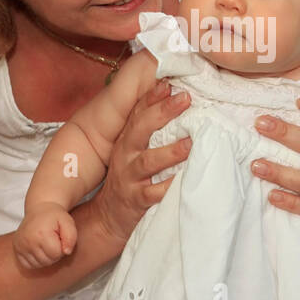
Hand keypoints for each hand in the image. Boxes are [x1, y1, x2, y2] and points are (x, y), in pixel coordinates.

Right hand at [15, 203, 77, 268]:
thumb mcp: (68, 222)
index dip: (62, 248)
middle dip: (54, 254)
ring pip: (38, 265)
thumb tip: (66, 252)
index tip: (60, 237)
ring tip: (47, 244)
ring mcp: (20, 245)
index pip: (56, 254)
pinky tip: (39, 249)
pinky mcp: (16, 249)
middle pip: (47, 261)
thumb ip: (71, 237)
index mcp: (41, 234)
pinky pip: (28, 265)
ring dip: (46, 257)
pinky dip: (36, 260)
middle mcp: (27, 241)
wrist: (39, 209)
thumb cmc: (55, 217)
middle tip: (54, 240)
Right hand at [92, 79, 191, 249]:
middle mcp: (126, 154)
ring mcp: (130, 177)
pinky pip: (154, 193)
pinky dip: (169, 186)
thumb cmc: (130, 177)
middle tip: (185, 99)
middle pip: (141, 129)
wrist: (108, 216)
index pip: (138, 112)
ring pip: (148, 161)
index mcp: (127, 139)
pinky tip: (185, 179)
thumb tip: (176, 99)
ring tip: (190, 142)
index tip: (169, 82)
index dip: (152, 96)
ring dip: (170, 151)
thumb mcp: (134, 150)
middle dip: (162, 112)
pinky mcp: (136, 200)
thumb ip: (150, 129)